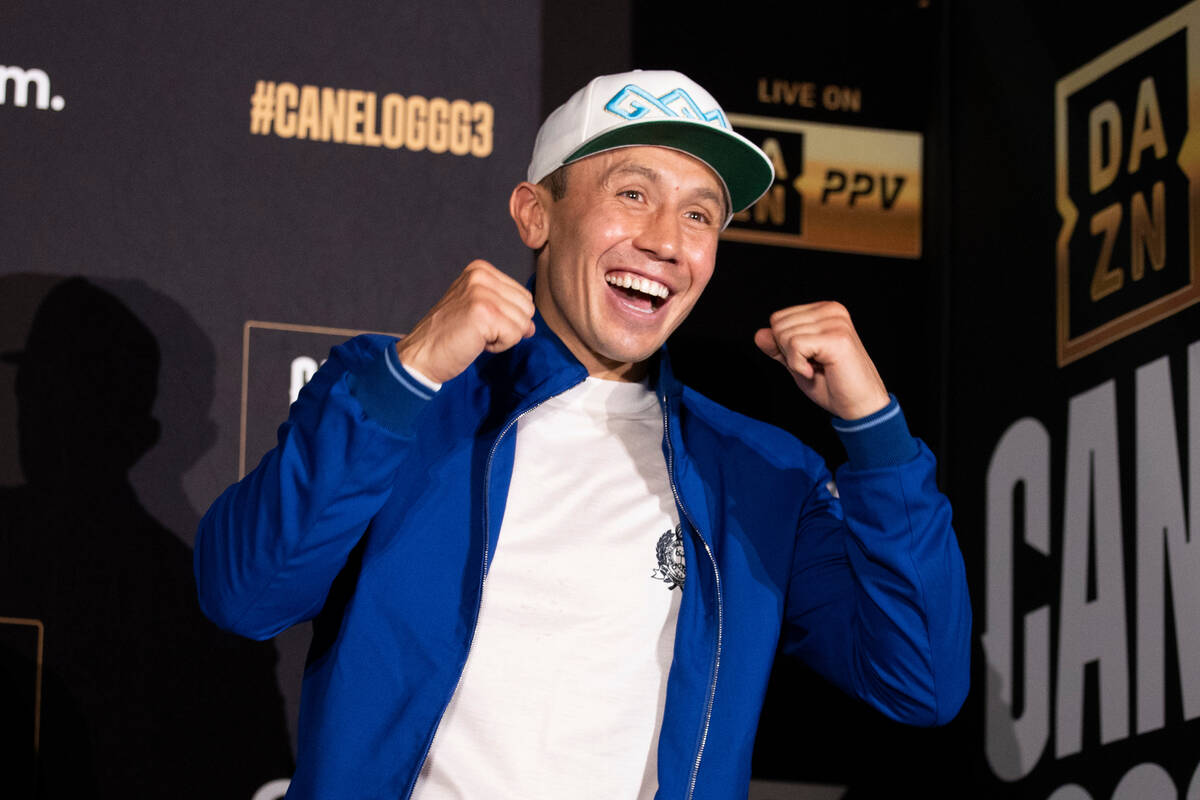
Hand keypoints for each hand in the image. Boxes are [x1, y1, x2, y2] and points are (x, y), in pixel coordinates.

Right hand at [395, 260, 535, 383]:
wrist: (420, 355)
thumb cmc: (449, 337)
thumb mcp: (478, 310)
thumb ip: (507, 309)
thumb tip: (532, 326)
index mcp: (480, 270)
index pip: (523, 297)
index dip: (506, 318)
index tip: (478, 322)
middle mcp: (480, 275)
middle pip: (527, 308)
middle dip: (508, 327)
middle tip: (477, 331)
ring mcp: (481, 293)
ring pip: (523, 322)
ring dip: (503, 337)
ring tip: (475, 335)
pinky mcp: (483, 313)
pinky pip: (515, 335)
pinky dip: (499, 346)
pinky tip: (476, 342)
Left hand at [753, 301, 888, 419]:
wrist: (860, 407)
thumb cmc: (834, 386)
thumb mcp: (798, 363)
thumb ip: (778, 348)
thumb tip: (759, 334)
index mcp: (824, 311)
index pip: (778, 318)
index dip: (783, 346)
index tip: (807, 359)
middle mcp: (832, 310)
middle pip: (778, 325)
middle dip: (787, 352)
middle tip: (813, 365)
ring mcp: (836, 322)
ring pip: (784, 335)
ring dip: (794, 361)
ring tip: (818, 368)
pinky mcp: (836, 338)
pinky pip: (795, 346)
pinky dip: (798, 366)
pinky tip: (817, 371)